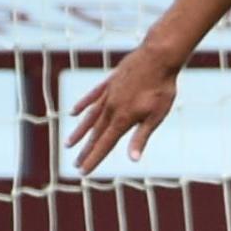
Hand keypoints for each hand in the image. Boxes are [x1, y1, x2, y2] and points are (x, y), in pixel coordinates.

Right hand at [66, 44, 180, 173]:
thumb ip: (141, 137)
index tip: (83, 172)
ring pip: (90, 117)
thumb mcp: (156, 116)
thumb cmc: (161, 89)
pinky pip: (92, 97)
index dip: (94, 159)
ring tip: (69, 144)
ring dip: (80, 132)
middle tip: (76, 165)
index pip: (105, 144)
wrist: (157, 57)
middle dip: (86, 151)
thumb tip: (133, 159)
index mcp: (122, 119)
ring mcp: (108, 95)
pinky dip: (82, 105)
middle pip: (96, 134)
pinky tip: (74, 113)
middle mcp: (110, 109)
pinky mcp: (109, 83)